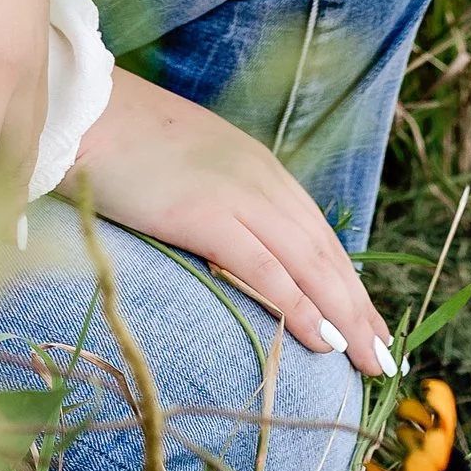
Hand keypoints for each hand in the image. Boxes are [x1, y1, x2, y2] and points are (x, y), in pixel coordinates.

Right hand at [71, 67, 396, 378]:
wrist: (84, 110)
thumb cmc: (124, 140)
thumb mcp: (190, 163)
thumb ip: (219, 196)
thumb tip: (231, 240)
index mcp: (258, 167)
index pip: (317, 234)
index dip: (347, 282)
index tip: (369, 322)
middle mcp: (261, 180)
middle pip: (325, 253)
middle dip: (359, 308)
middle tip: (386, 358)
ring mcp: (237, 196)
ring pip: (308, 264)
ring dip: (344, 315)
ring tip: (369, 359)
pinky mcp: (206, 216)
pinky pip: (265, 269)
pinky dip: (298, 305)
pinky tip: (322, 339)